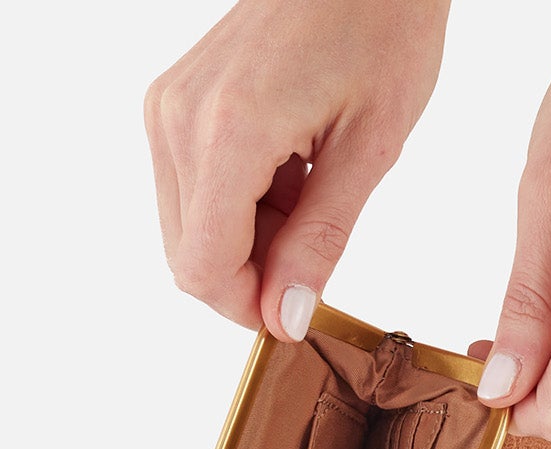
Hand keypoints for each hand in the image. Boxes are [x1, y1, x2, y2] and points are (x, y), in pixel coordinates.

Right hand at [145, 0, 449, 340]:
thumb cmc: (383, 26)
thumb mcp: (370, 149)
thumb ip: (320, 241)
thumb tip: (283, 317)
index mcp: (228, 131)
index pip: (202, 269)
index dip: (249, 306)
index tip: (300, 307)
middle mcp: (178, 118)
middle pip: (188, 256)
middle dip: (251, 275)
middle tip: (318, 244)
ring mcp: (168, 106)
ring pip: (189, 228)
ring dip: (249, 240)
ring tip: (311, 192)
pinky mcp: (173, 101)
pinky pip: (192, 190)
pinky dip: (241, 205)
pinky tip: (291, 171)